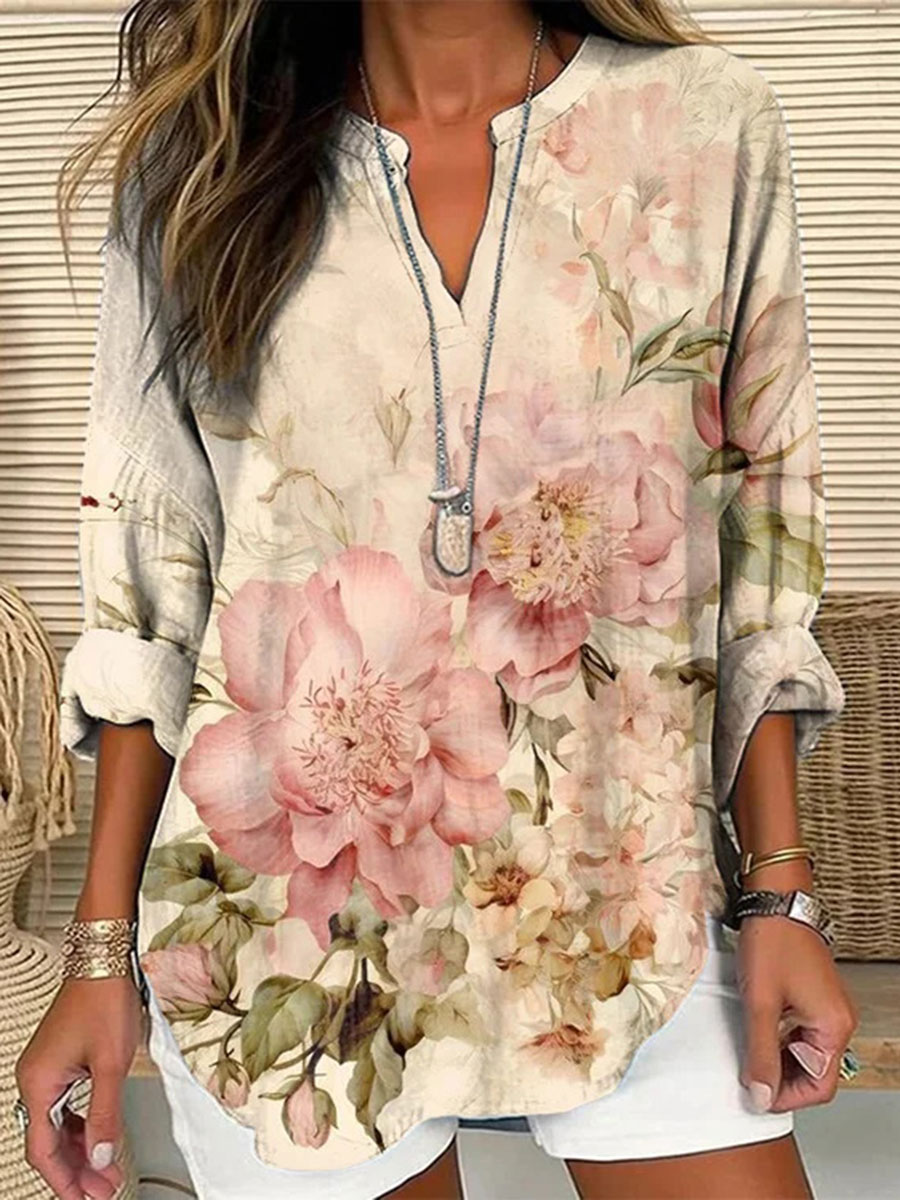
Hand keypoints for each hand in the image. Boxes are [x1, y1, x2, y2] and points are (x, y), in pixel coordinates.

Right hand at [15, 976, 144, 1198]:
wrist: (104, 962)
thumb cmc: (104, 1001)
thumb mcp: (111, 1064)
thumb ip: (105, 1115)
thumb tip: (103, 1157)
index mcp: (38, 1084)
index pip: (44, 1150)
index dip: (66, 1181)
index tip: (87, 1199)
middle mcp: (35, 1079)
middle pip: (49, 1142)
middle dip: (77, 1170)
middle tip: (104, 1190)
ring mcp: (46, 1070)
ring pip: (58, 1126)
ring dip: (82, 1150)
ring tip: (107, 1171)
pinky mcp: (60, 1061)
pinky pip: (64, 1107)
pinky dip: (82, 1126)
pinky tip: (98, 1138)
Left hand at [736, 914, 858, 1113]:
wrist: (776, 901)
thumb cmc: (772, 942)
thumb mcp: (760, 1004)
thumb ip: (760, 1053)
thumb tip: (760, 1095)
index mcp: (833, 1027)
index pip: (819, 1087)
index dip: (786, 1097)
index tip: (755, 1095)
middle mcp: (838, 1021)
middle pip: (815, 1073)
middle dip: (782, 1079)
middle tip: (748, 1075)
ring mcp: (828, 1008)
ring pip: (807, 1054)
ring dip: (779, 1059)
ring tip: (749, 1052)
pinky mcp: (815, 997)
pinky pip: (803, 1033)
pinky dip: (781, 1040)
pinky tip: (758, 1032)